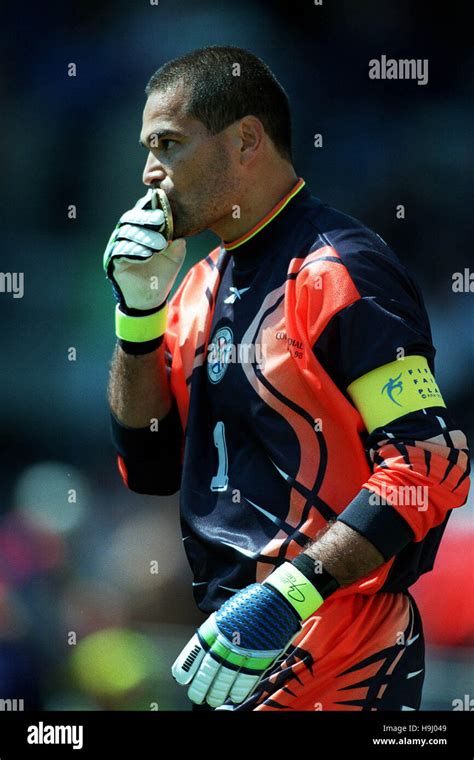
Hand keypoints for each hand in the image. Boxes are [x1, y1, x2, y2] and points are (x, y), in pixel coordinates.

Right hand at [103, 188, 185, 312]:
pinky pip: (119, 252)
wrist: (151, 297)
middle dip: (145, 219)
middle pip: (129, 219)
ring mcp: (117, 247)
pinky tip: (147, 255)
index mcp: (139, 229)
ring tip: (159, 245)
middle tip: (160, 221)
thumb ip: (177, 245)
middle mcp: (125, 235)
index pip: (140, 212)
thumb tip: (181, 235)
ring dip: (143, 237)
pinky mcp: (112, 262)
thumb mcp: (174, 258)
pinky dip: (134, 251)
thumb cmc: (161, 273)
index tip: (163, 210)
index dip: (149, 208)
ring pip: (125, 234)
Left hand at [171, 560, 326, 707]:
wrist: (278, 599)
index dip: (188, 666)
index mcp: (217, 626)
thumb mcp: (228, 612)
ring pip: (227, 676)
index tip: (182, 678)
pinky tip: (234, 697)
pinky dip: (240, 689)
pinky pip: (248, 678)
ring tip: (212, 699)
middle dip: (201, 685)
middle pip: (210, 668)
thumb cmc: (252, 604)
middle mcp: (228, 639)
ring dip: (218, 691)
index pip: (197, 650)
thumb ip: (217, 631)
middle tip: (197, 696)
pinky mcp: (261, 657)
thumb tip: (205, 651)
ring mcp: (245, 649)